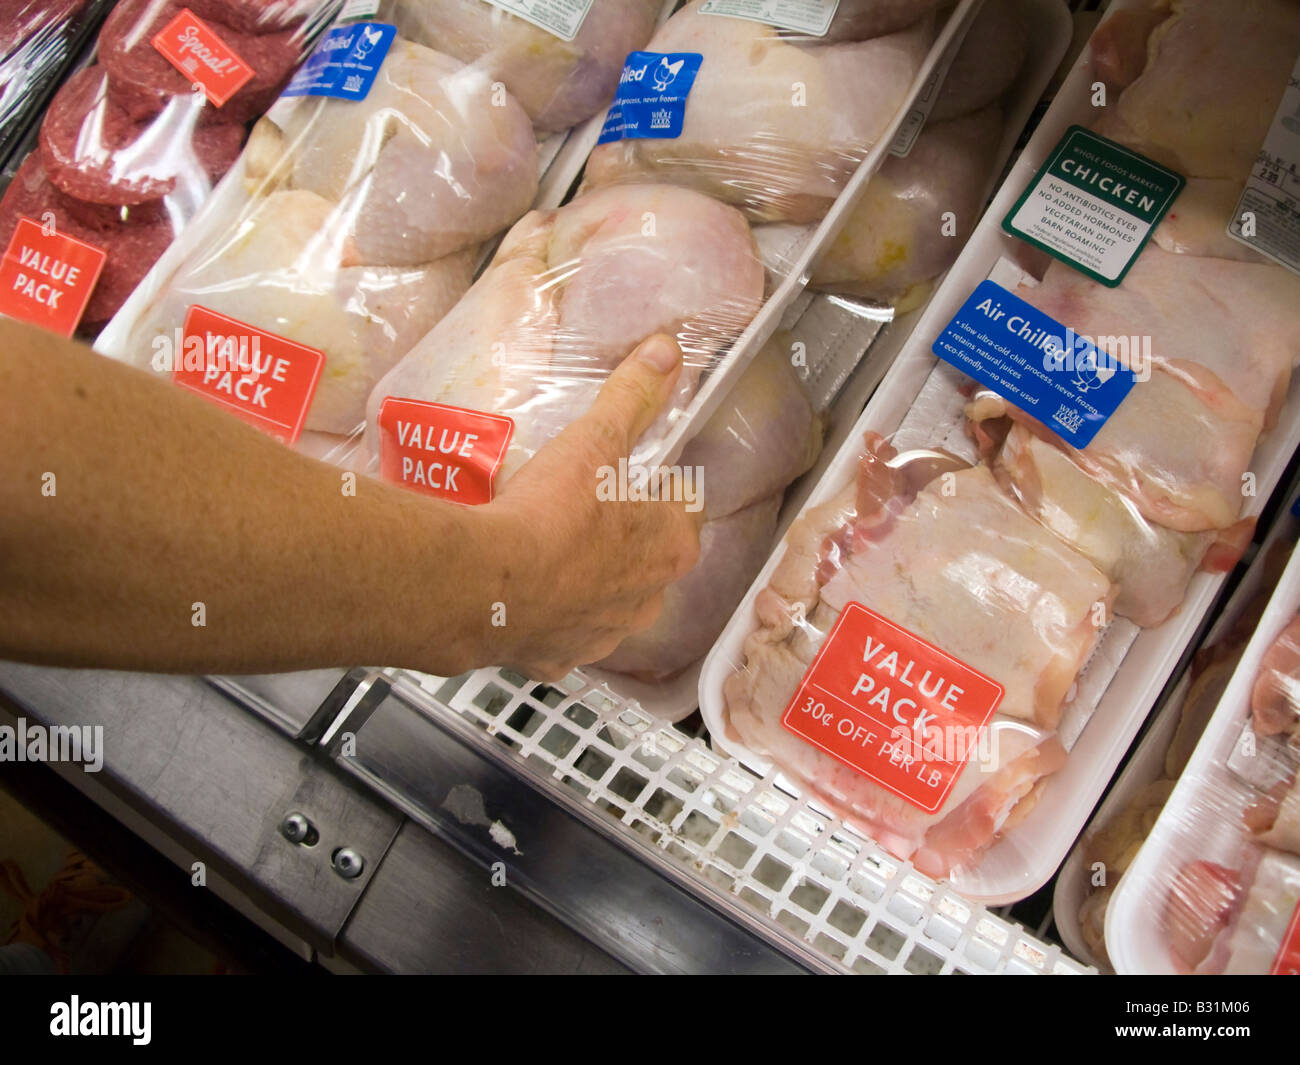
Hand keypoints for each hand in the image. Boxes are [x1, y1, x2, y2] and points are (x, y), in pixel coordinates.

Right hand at [479, 334, 702, 680]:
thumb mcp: (595, 442)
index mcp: (672, 547)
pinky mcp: (560, 660)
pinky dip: (549, 617)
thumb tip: (667, 351)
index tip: (630, 478)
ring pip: (608, 602)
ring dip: (589, 580)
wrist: (487, 585)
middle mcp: (650, 600)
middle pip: (648, 559)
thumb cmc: (551, 513)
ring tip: (549, 550)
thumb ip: (633, 397)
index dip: (659, 490)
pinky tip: (524, 593)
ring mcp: (606, 636)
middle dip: (624, 538)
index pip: (684, 509)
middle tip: (583, 511)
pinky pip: (562, 634)